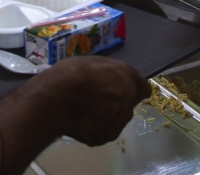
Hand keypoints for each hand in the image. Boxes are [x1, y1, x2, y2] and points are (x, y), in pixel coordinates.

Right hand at [24, 57, 149, 145]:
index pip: (144, 89)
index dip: (132, 89)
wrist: (55, 98)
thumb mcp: (93, 62)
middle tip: (96, 100)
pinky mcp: (104, 137)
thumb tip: (111, 79)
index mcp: (128, 78)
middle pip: (128, 105)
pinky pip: (102, 132)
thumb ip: (109, 73)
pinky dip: (94, 128)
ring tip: (84, 111)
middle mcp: (128, 101)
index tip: (120, 90)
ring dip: (106, 116)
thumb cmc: (71, 73)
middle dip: (116, 103)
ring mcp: (118, 122)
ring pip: (117, 120)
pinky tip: (79, 121)